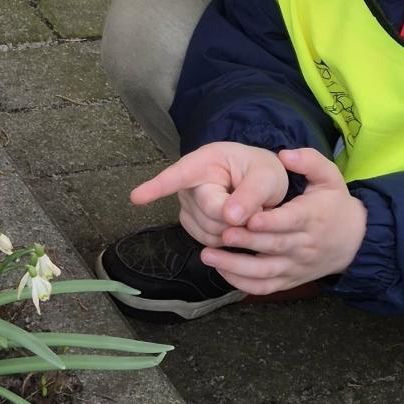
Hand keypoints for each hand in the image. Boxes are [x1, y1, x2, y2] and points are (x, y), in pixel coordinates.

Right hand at [130, 141, 288, 246]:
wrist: (259, 181)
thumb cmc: (261, 172)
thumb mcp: (267, 176)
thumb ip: (252, 194)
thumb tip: (230, 217)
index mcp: (206, 161)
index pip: (178, 175)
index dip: (157, 187)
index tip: (136, 197)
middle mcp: (190, 183)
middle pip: (210, 212)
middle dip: (238, 216)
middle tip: (259, 205)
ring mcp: (188, 205)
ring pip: (210, 232)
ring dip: (235, 229)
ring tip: (247, 212)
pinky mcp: (192, 224)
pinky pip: (210, 243)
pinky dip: (229, 239)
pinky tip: (236, 223)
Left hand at [200, 147, 366, 292]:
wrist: (354, 242)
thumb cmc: (335, 204)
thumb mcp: (331, 177)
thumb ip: (309, 161)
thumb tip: (284, 154)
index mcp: (313, 217)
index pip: (291, 221)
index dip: (271, 222)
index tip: (249, 218)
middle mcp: (304, 245)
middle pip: (273, 247)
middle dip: (246, 243)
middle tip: (221, 234)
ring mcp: (296, 266)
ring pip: (265, 272)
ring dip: (235, 266)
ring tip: (208, 255)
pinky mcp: (289, 280)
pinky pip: (264, 287)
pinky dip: (242, 283)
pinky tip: (220, 270)